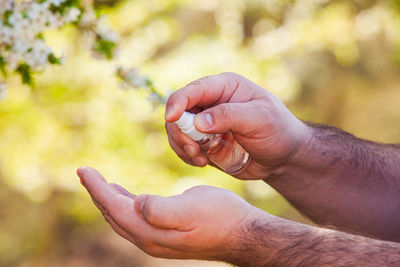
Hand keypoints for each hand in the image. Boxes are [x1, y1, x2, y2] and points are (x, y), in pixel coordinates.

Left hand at [77, 166, 258, 260]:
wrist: (243, 234)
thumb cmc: (221, 216)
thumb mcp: (193, 208)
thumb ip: (161, 209)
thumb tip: (137, 203)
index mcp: (151, 231)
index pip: (113, 207)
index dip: (96, 188)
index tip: (83, 169)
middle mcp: (149, 240)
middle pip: (113, 214)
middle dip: (97, 193)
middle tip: (86, 173)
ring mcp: (157, 240)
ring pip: (122, 218)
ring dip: (109, 200)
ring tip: (100, 183)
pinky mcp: (166, 236)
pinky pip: (135, 220)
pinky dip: (125, 205)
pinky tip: (128, 196)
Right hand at [165, 72, 309, 179]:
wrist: (283, 157)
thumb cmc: (277, 130)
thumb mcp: (260, 118)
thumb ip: (229, 116)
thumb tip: (199, 122)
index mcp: (223, 87)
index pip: (193, 90)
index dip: (178, 102)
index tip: (171, 118)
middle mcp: (210, 103)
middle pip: (179, 112)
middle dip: (180, 132)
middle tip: (193, 150)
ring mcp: (205, 124)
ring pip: (177, 131)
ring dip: (183, 146)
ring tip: (201, 159)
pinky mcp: (204, 143)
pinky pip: (184, 148)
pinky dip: (188, 156)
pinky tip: (203, 163)